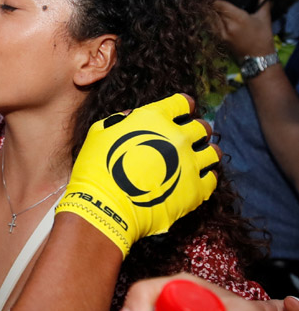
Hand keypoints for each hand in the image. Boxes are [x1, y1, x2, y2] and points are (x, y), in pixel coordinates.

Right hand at [56, 94, 218, 257]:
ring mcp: (190, 163)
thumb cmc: (96, 169)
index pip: (182, 103)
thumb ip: (119, 120)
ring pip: (214, 152)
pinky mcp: (195, 190)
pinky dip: (206, 178)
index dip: (183, 107)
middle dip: (196, 131)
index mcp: (155, 118)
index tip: (181, 113)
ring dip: (205, 153)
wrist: (104, 207)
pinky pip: (212, 179)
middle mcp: (178, 136)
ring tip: (195, 160)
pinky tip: (195, 180)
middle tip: (186, 141)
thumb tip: (130, 117)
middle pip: (202, 127)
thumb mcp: (99, 133)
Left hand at [212, 0, 274, 60]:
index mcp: (239, 18)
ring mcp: (223, 34)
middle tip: (211, 0)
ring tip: (211, 8)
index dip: (216, 0)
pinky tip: (213, 18)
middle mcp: (228, 26)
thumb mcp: (265, 18)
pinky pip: (212, 28)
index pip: (221, 6)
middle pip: (215, 12)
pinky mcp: (220, 40)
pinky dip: (212, 22)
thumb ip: (263, 2)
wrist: (258, 57)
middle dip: (213, 6)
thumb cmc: (263, 36)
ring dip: (211, 14)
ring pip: (211, 20)